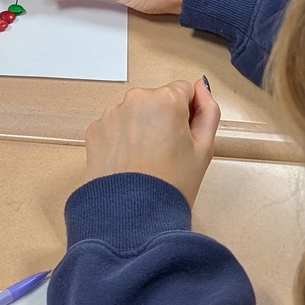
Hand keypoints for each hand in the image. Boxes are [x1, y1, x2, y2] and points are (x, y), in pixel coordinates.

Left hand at [85, 78, 219, 206]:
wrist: (133, 216)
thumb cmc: (169, 186)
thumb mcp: (204, 149)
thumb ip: (209, 110)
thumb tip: (201, 88)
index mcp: (166, 99)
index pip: (184, 90)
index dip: (187, 114)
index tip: (184, 137)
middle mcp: (136, 99)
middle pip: (158, 99)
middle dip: (163, 119)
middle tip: (167, 153)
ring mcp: (113, 113)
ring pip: (136, 112)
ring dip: (141, 127)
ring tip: (146, 161)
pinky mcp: (95, 129)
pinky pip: (116, 126)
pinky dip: (122, 139)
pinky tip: (129, 162)